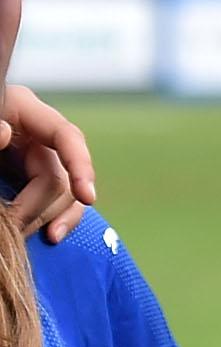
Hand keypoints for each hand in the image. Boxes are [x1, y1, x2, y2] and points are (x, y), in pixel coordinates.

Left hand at [0, 85, 96, 242]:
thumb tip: (3, 132)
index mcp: (22, 110)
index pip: (66, 136)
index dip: (80, 164)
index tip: (86, 197)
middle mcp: (39, 133)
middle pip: (60, 174)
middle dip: (38, 206)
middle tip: (12, 229)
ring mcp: (41, 157)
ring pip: (65, 194)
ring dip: (45, 217)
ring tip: (21, 236)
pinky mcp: (39, 180)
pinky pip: (63, 204)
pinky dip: (60, 221)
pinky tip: (52, 236)